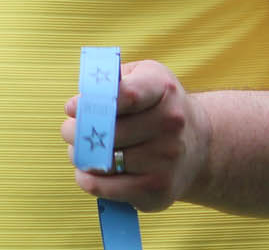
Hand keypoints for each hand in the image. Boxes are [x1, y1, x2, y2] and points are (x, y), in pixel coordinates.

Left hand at [63, 59, 212, 211]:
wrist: (200, 145)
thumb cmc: (158, 106)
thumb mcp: (143, 77)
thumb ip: (111, 80)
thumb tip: (79, 102)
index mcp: (163, 89)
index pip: (126, 95)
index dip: (92, 102)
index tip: (71, 108)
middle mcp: (171, 124)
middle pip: (109, 132)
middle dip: (76, 132)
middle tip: (68, 130)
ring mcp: (166, 159)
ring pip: (105, 162)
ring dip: (80, 156)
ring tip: (78, 150)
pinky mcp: (158, 190)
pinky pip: (109, 189)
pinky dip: (89, 181)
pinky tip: (86, 172)